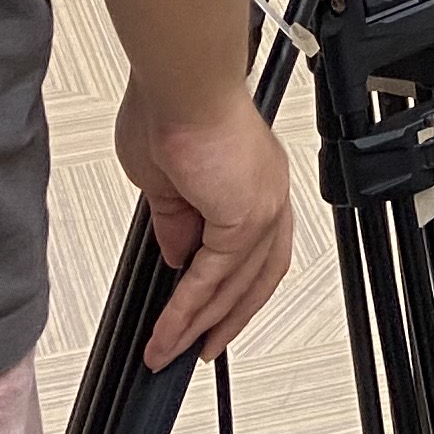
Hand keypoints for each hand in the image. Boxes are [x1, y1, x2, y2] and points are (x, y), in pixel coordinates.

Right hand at [118, 78, 298, 367]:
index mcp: (254, 181)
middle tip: (199, 347)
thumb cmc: (172, 107)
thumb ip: (176, 220)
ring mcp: (263, 207)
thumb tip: (178, 256)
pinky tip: (167, 327)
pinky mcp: (246, 217)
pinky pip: (213, 277)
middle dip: (226, 318)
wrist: (180, 84)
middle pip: (255, 276)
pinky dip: (188, 307)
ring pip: (234, 284)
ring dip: (197, 322)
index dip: (231, 287)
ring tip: (166, 349)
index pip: (252, 250)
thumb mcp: (165, 181)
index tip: (206, 314)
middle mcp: (268, 195)